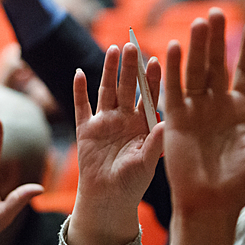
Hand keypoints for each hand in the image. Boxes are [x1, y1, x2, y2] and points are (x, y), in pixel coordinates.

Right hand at [67, 44, 163, 244]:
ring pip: (106, 91)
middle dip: (129, 67)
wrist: (107, 198)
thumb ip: (155, 142)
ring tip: (112, 50)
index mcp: (143, 125)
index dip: (152, 79)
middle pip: (127, 87)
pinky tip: (80, 73)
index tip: (156, 61)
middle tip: (131, 46)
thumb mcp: (147, 163)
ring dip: (108, 71)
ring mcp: (104, 122)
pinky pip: (82, 106)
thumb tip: (165, 122)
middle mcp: (124, 119)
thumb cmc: (132, 184)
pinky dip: (80, 91)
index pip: (149, 96)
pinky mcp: (85, 130)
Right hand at [164, 9, 244, 244]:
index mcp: (241, 110)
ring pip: (196, 72)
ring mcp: (196, 111)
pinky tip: (172, 49)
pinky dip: (172, 70)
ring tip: (199, 22)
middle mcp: (217, 106)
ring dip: (197, 48)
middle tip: (216, 12)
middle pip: (217, 65)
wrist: (210, 203)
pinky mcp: (176, 120)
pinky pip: (173, 90)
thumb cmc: (242, 183)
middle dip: (218, 39)